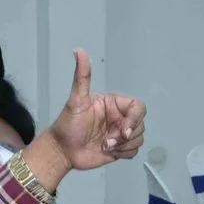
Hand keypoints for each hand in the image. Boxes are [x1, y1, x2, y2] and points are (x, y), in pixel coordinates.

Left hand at [41, 49, 145, 172]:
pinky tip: (109, 152)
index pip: (138, 107)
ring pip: (139, 138)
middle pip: (141, 124)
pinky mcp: (120, 148)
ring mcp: (120, 133)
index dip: (135, 119)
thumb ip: (82, 76)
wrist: (62, 151)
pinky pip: (134, 151)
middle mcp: (119, 117)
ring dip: (125, 146)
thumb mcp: (76, 100)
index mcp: (114, 104)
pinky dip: (124, 153)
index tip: (123, 131)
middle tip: (107, 141)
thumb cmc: (68, 125)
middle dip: (126, 136)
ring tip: (106, 145)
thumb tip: (78, 49)